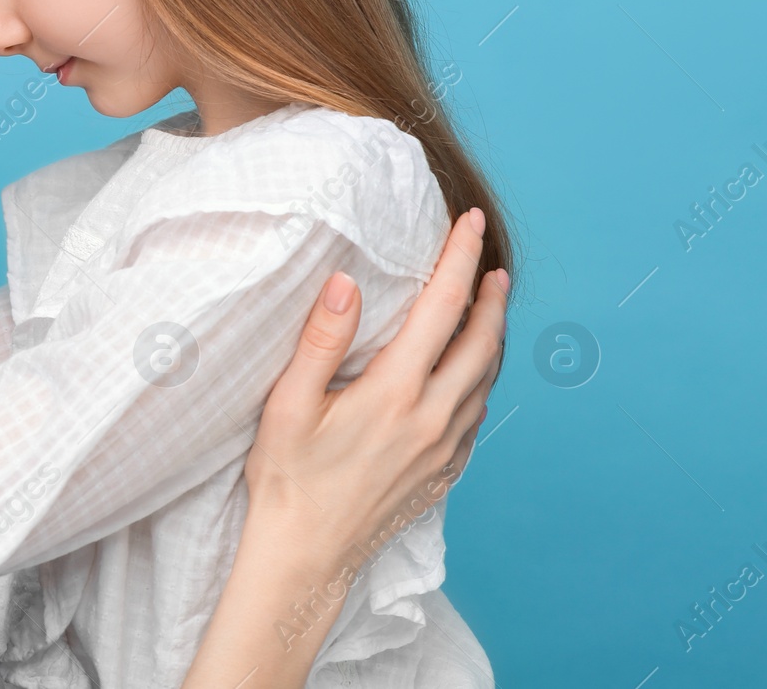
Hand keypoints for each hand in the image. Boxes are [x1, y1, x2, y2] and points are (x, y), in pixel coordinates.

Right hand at [246, 208, 505, 565]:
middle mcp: (431, 417)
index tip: (468, 223)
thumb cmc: (287, 479)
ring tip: (489, 309)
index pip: (441, 308)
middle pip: (481, 341)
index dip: (459, 259)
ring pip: (487, 379)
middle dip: (490, 295)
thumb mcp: (288, 404)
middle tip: (491, 262)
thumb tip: (347, 282)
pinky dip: (483, 381)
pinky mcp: (443, 472)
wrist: (306, 556)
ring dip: (493, 337)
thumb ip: (322, 340)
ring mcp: (443, 448)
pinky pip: (477, 416)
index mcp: (395, 392)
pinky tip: (471, 375)